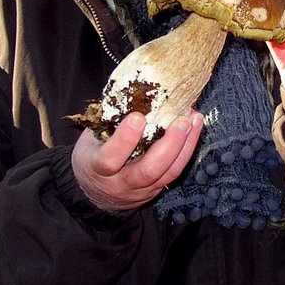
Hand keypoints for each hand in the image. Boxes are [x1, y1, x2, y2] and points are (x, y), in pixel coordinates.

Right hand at [70, 111, 203, 211]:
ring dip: (185, 145)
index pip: (110, 159)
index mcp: (97, 169)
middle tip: (181, 120)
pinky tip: (194, 130)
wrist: (95, 192)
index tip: (138, 117)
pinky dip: (187, 150)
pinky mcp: (156, 189)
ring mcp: (141, 190)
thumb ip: (106, 122)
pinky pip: (175, 172)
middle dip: (168, 145)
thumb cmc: (92, 156)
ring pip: (168, 173)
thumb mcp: (90, 140)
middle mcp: (120, 183)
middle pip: (148, 170)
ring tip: (193, 120)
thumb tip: (128, 91)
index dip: (124, 140)